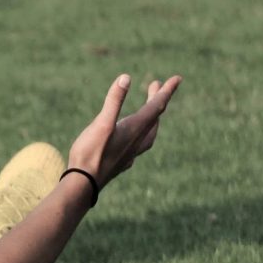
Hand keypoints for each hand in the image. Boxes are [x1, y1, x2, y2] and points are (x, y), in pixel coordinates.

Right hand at [67, 73, 182, 187]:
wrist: (84, 184)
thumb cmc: (91, 153)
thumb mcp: (102, 123)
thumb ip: (114, 101)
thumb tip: (126, 78)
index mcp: (135, 129)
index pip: (156, 106)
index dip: (166, 91)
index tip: (178, 78)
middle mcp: (137, 141)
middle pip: (154, 118)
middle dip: (158, 100)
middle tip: (157, 86)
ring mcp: (130, 153)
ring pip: (149, 134)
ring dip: (152, 120)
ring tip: (151, 113)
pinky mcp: (121, 162)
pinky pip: (138, 146)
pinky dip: (140, 136)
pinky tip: (133, 141)